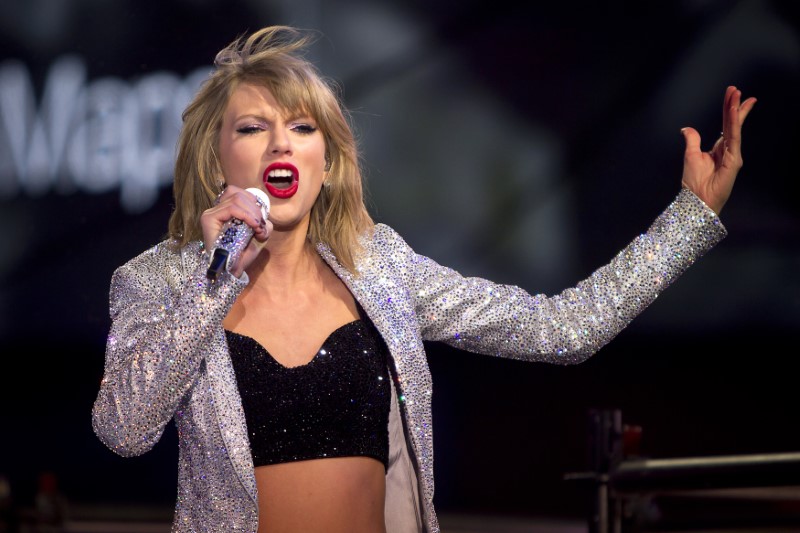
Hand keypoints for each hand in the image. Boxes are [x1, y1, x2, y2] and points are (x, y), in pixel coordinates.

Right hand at [200, 185, 271, 277]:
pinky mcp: (208, 218)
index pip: (238, 192)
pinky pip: (232, 208)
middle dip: (255, 209)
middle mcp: (216, 209)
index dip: (253, 201)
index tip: (260, 219)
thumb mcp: (259, 235)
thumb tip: (265, 216)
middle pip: (238, 194)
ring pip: (237, 199)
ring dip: (253, 214)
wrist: (232, 270)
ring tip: (257, 229)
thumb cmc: (243, 254)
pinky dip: (247, 215)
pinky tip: (253, 226)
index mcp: (225, 210)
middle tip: (260, 227)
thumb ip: (264, 222)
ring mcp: (211, 213)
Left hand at [680, 86, 756, 214]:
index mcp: (719, 148)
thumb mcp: (690, 155)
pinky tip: (734, 112)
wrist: (697, 200)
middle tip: (736, 89)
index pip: (726, 124)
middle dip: (735, 105)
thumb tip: (687, 128)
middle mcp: (728, 149)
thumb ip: (692, 140)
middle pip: (733, 123)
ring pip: (734, 128)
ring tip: (736, 95)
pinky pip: (734, 138)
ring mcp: (733, 154)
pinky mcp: (734, 160)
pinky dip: (734, 124)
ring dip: (735, 110)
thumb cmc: (694, 182)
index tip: (732, 94)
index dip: (729, 109)